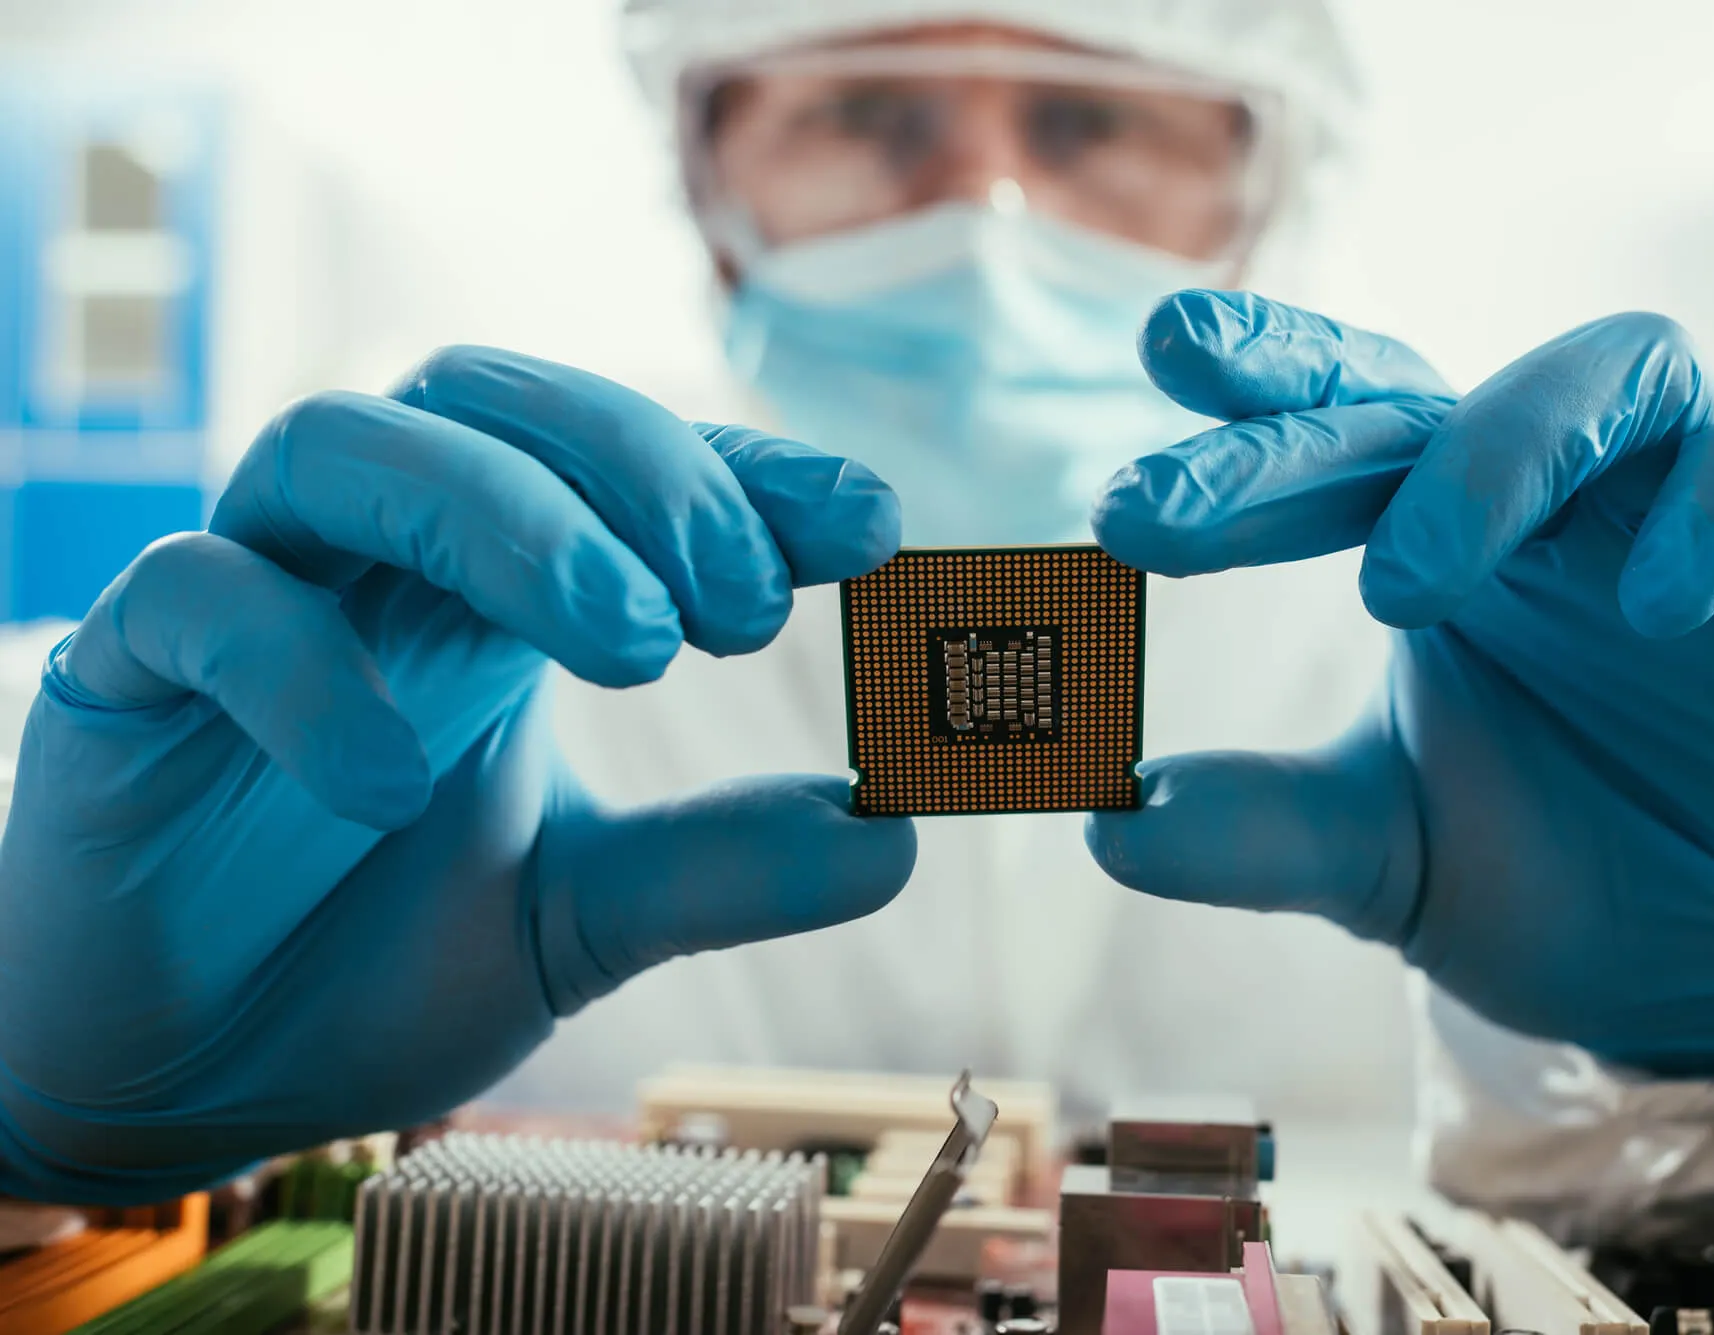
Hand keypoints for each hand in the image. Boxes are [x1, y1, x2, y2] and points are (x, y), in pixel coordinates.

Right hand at [0, 348, 916, 1201]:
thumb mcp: (583, 916)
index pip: (626, 469)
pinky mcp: (124, 667)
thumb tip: (897, 832)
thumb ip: (721, 865)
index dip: (751, 470)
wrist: (182, 1075)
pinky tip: (391, 784)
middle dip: (642, 476)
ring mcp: (251, 590)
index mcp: (496, 591)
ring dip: (507, 517)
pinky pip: (200, 596)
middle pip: (495, 397)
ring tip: (632, 645)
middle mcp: (380, 559)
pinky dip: (306, 666)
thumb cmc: (374, 961)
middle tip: (744, 609)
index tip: (875, 523)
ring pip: (350, 442)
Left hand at [1088, 292, 1713, 1076]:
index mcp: (1433, 534)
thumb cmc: (1548, 869)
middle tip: (1160, 513)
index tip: (1123, 450)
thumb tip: (1105, 821)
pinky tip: (1649, 610)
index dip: (1242, 416)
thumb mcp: (1386, 857)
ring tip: (1398, 583)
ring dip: (1500, 455)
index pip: (1333, 431)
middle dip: (1291, 436)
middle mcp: (1551, 491)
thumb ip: (1262, 831)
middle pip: (1426, 397)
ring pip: (1619, 371)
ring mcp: (1685, 498)